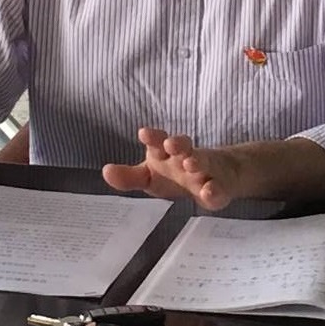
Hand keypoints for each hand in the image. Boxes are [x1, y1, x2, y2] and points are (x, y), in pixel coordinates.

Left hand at [102, 127, 241, 210]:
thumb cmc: (175, 174)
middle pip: (183, 146)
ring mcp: (205, 171)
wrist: (218, 176)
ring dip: (196, 161)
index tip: (144, 133)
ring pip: (202, 162)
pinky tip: (208, 192)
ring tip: (190, 163)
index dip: (153, 137)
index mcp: (166, 153)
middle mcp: (186, 157)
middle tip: (170, 143)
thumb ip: (129, 177)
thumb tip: (105, 171)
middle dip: (178, 143)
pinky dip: (214, 190)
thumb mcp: (150, 176)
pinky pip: (217, 189)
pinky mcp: (219, 188)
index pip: (158, 141)